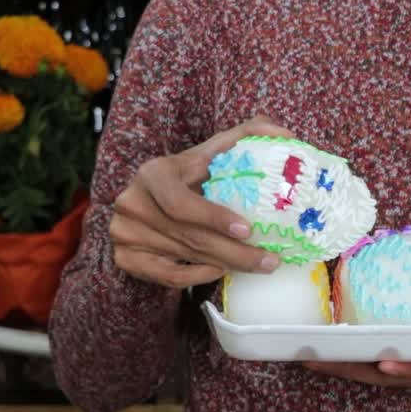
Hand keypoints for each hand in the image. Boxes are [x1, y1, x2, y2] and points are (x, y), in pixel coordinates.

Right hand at [110, 115, 294, 287]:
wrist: (148, 197)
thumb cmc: (188, 175)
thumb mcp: (209, 152)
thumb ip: (246, 135)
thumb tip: (285, 133)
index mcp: (153, 173)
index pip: (180, 203)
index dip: (213, 218)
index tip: (248, 229)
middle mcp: (133, 203)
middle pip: (189, 236)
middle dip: (236, 252)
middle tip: (270, 261)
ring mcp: (125, 233)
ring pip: (185, 257)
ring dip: (225, 264)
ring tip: (256, 264)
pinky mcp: (125, 258)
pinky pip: (168, 277)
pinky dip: (198, 277)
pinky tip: (219, 270)